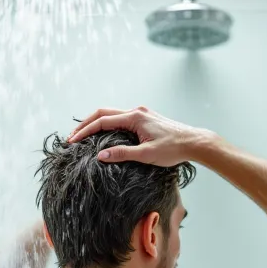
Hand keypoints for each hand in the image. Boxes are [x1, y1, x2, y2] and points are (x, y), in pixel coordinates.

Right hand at [67, 106, 213, 166]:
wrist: (194, 142)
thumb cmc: (173, 149)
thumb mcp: (146, 155)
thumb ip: (122, 154)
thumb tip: (100, 156)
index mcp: (134, 117)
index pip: (102, 121)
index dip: (85, 131)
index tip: (72, 141)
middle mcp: (136, 111)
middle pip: (103, 113)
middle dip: (86, 124)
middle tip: (72, 137)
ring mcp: (141, 113)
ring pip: (112, 114)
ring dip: (96, 123)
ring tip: (83, 135)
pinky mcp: (145, 119)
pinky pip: (121, 118)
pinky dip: (108, 124)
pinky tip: (104, 135)